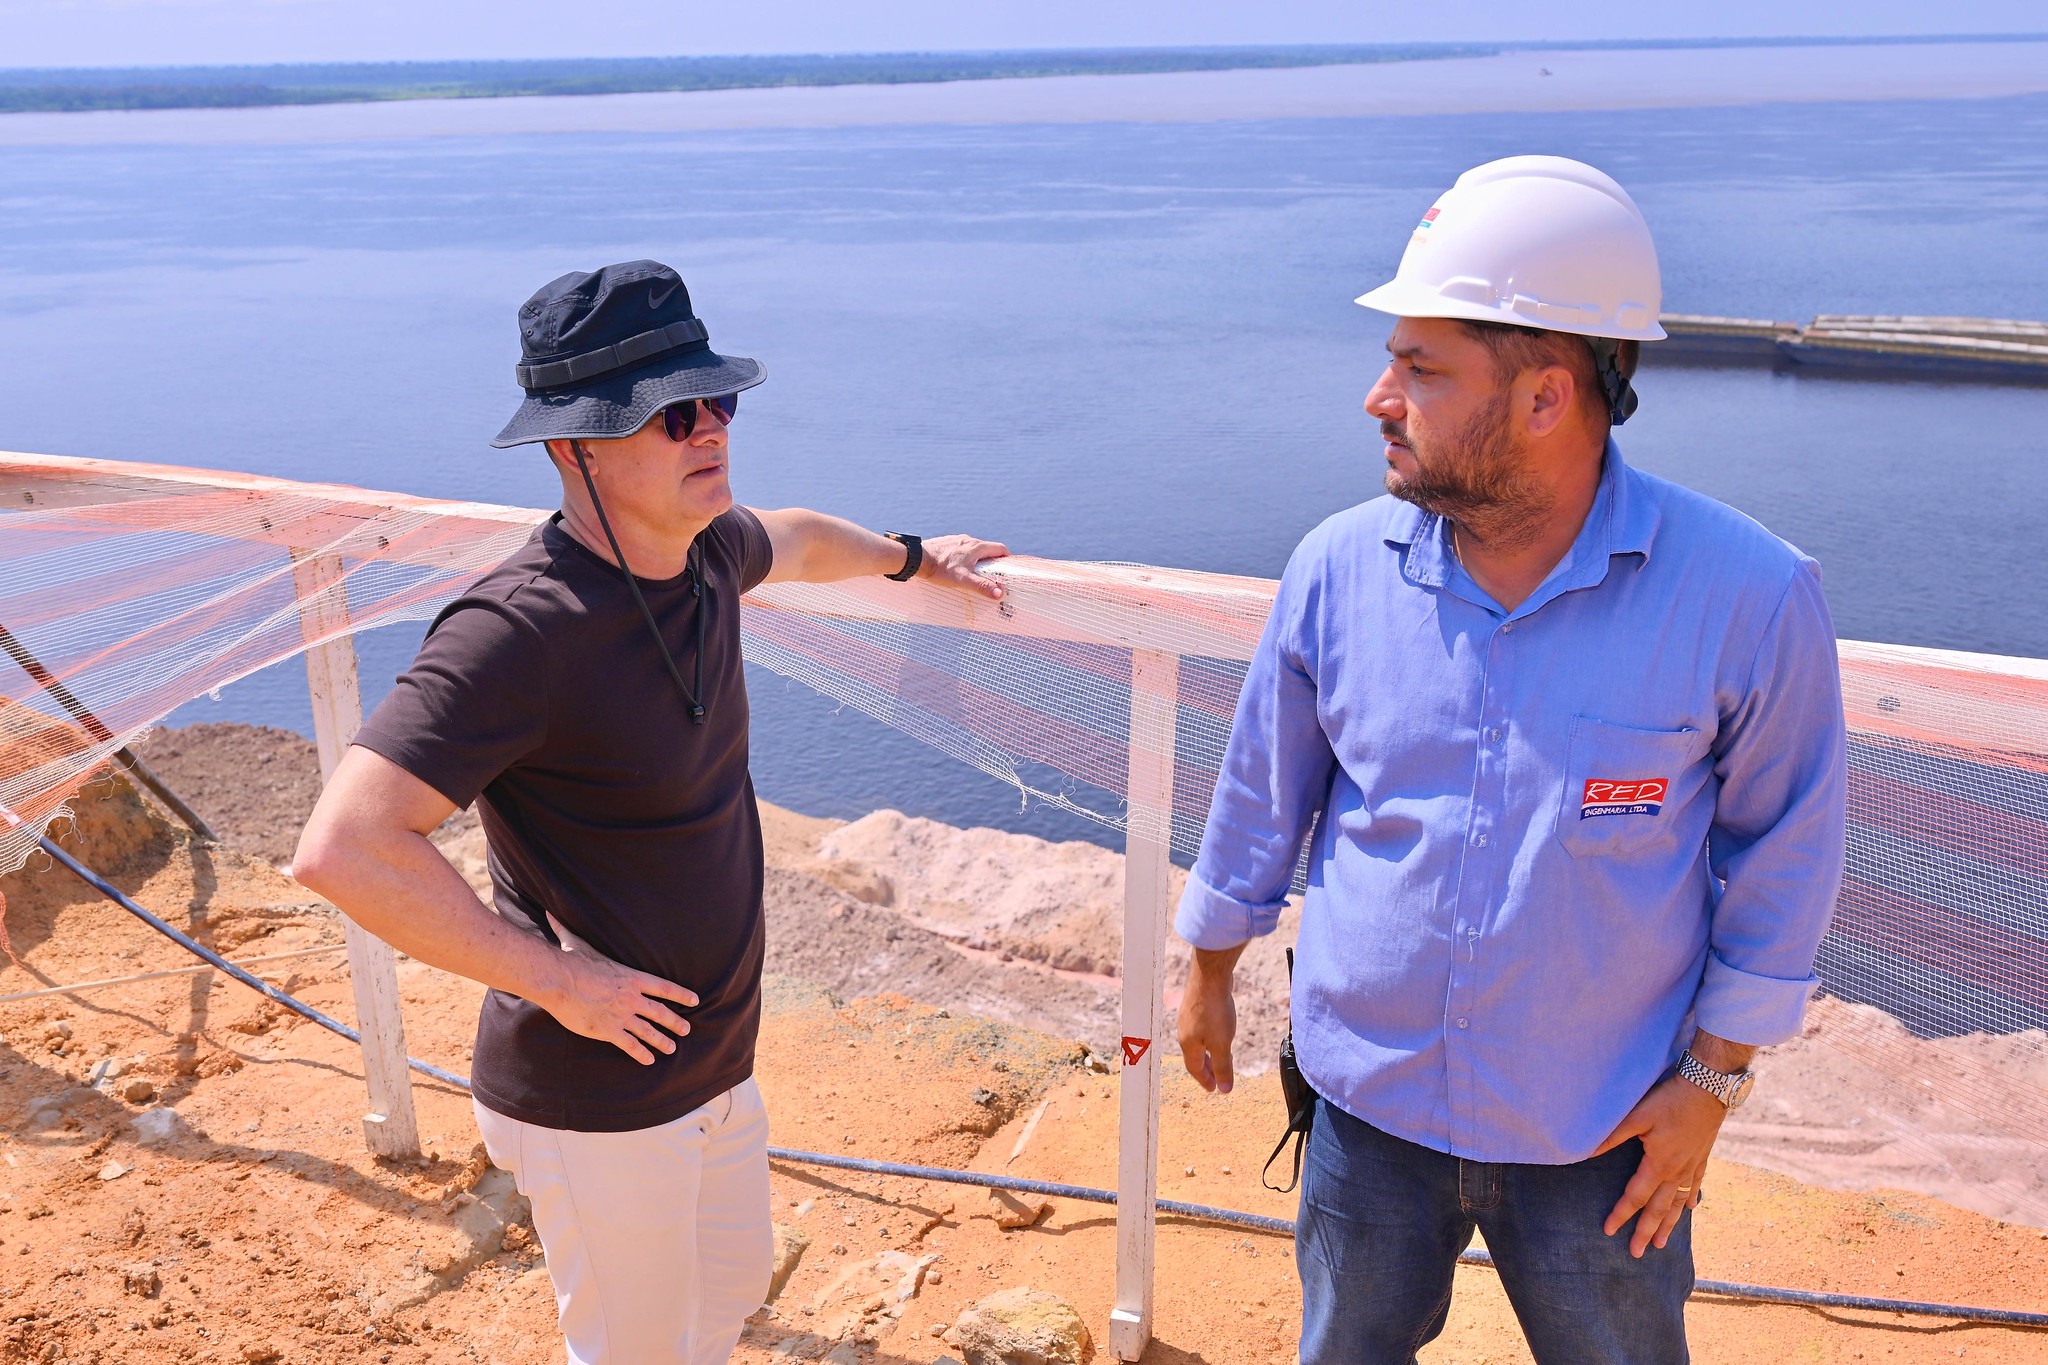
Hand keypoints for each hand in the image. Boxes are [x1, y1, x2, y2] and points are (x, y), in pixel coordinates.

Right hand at [537, 912, 699, 1064]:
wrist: (560, 981)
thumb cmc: (571, 961)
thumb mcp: (577, 943)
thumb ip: (569, 930)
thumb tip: (550, 911)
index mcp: (631, 978)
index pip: (664, 987)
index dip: (681, 995)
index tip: (694, 1001)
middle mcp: (631, 998)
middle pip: (660, 1012)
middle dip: (675, 1022)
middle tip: (686, 1029)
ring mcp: (621, 1015)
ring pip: (648, 1031)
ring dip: (661, 1040)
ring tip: (672, 1048)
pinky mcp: (608, 1030)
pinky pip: (629, 1045)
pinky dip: (640, 1053)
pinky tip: (649, 1060)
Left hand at [917, 534, 1009, 600]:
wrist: (918, 559)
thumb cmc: (941, 569)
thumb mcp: (963, 580)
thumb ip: (982, 586)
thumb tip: (999, 594)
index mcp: (977, 547)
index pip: (1000, 548)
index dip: (1006, 558)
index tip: (1007, 569)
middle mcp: (968, 540)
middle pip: (987, 549)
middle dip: (992, 561)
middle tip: (992, 575)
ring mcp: (957, 540)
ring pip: (974, 549)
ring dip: (978, 559)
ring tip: (974, 573)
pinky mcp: (947, 542)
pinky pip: (961, 549)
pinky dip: (965, 557)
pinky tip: (957, 567)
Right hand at [1177, 945, 1245, 1093]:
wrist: (1210, 977)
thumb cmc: (1214, 1012)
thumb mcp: (1222, 1044)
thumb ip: (1223, 1067)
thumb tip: (1224, 1090)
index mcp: (1188, 1044)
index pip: (1194, 1069)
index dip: (1205, 1080)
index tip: (1214, 1089)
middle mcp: (1184, 1032)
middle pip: (1194, 1056)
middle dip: (1207, 1068)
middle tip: (1218, 1077)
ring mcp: (1188, 1017)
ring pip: (1197, 1041)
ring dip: (1208, 1052)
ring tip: (1220, 1056)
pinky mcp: (1195, 1005)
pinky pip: (1200, 1028)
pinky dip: (1209, 1038)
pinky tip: (1217, 1032)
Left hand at [1595, 1072, 1724, 1256]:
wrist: (1709, 1088)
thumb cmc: (1670, 1100)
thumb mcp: (1637, 1116)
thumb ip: (1612, 1137)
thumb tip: (1587, 1153)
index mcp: (1658, 1165)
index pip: (1635, 1197)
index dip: (1621, 1214)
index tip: (1609, 1231)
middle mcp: (1677, 1172)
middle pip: (1659, 1209)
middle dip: (1646, 1232)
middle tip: (1637, 1253)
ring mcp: (1693, 1166)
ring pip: (1679, 1203)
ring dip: (1669, 1225)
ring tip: (1662, 1244)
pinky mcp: (1703, 1156)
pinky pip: (1695, 1186)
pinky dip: (1690, 1200)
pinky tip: (1690, 1209)